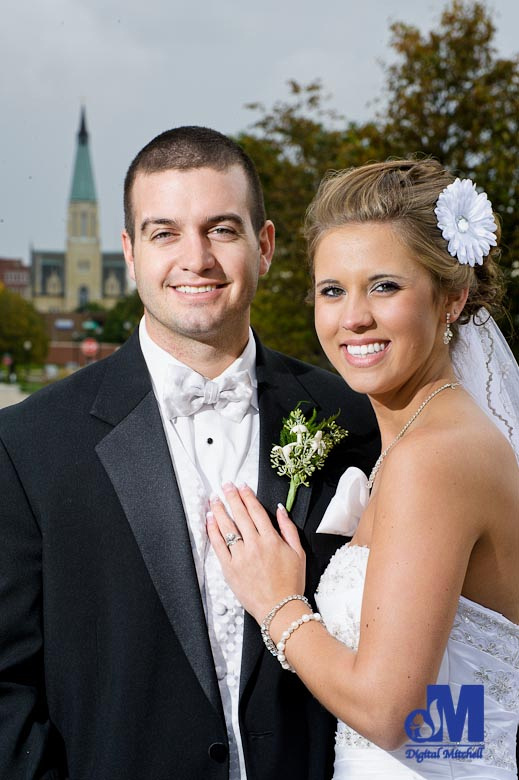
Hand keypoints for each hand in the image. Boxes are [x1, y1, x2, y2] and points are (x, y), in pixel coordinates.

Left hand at [207, 483, 305, 623]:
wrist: (279, 609)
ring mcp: (241, 556)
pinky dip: (213, 531)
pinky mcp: (230, 568)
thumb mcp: (299, 553)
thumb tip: (280, 509)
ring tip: (214, 498)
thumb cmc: (291, 583)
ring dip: (219, 510)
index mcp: (272, 539)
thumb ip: (288, 529)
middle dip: (231, 497)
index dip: (247, 496)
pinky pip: (218, 545)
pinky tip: (210, 520)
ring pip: (227, 527)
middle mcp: (255, 545)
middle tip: (225, 485)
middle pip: (240, 514)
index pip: (256, 511)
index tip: (242, 486)